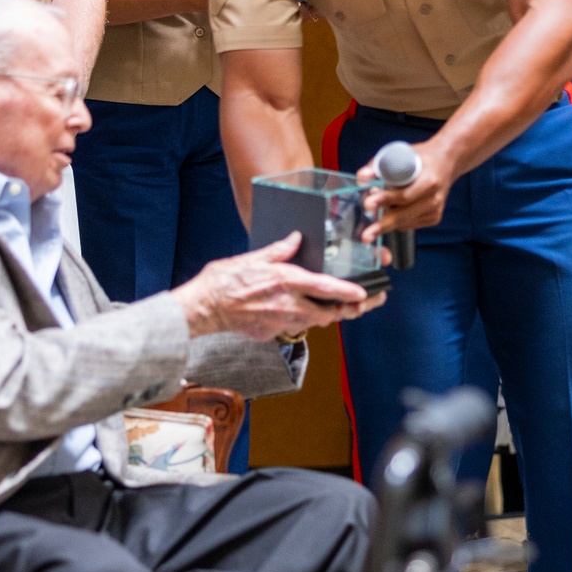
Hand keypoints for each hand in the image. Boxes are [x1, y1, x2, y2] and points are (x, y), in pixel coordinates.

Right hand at [173, 234, 385, 340]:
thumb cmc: (225, 281)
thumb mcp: (255, 257)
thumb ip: (280, 250)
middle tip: (364, 304)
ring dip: (327, 314)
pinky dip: (301, 319)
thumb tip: (296, 239)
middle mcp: (289, 305)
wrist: (205, 308)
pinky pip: (294, 327)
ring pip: (314, 321)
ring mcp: (282, 322)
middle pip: (330, 313)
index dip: (350, 293)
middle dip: (350, 310)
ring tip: (339, 307)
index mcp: (287, 282)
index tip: (366, 294)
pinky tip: (301, 311)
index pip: (327, 289)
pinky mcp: (272, 333)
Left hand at [356, 143, 454, 231]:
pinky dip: (397, 220)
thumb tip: (361, 177)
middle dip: (382, 225)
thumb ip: (378, 165)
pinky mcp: (434, 218)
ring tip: (374, 209)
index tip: (368, 203)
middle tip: (366, 235)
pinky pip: (409, 224)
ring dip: (387, 219)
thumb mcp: (400, 154)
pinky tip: (392, 209)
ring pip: (404, 223)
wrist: (446, 162)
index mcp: (429, 181)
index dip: (385, 200)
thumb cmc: (420, 158)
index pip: (404, 196)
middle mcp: (434, 199)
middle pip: (404, 215)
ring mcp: (435, 210)